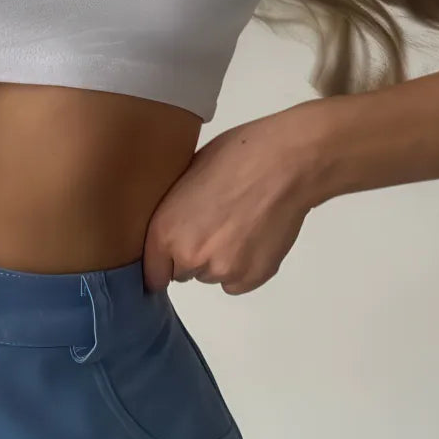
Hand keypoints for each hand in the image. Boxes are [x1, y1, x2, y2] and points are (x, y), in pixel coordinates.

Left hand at [142, 105, 325, 293]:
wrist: (285, 163)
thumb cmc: (236, 157)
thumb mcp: (186, 176)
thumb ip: (173, 213)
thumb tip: (173, 228)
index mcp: (164, 232)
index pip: (153, 273)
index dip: (164, 263)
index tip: (172, 257)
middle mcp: (189, 258)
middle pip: (184, 273)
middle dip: (194, 255)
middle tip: (215, 225)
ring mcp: (223, 270)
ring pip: (213, 275)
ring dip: (220, 260)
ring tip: (240, 226)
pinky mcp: (253, 277)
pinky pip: (239, 282)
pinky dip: (245, 266)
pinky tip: (255, 237)